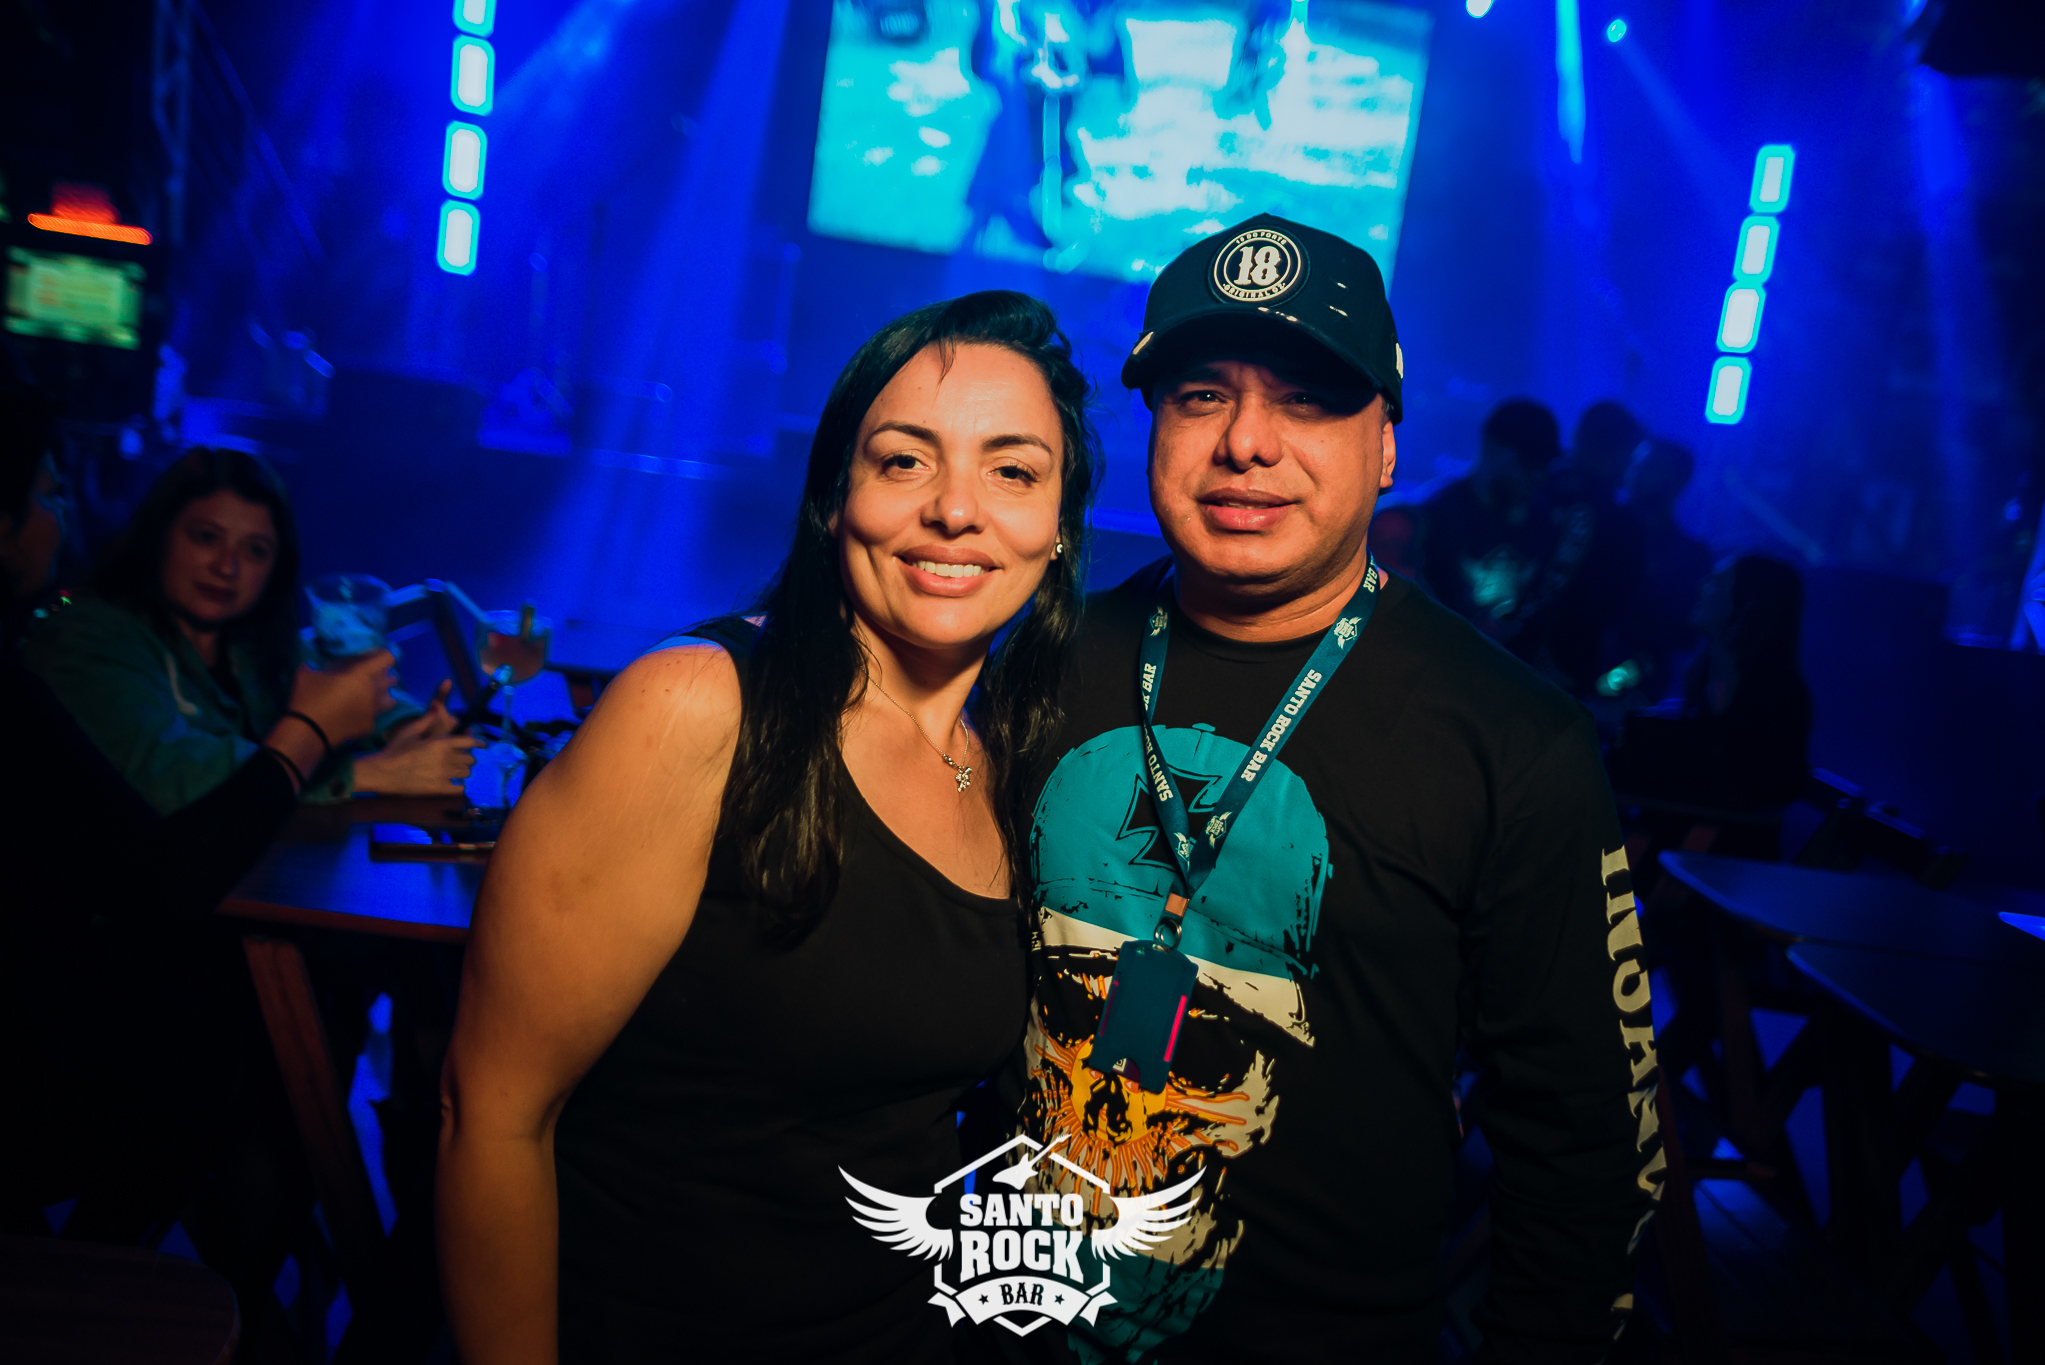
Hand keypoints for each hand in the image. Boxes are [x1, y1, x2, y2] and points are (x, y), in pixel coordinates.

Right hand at [287, 650, 397, 746]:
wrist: (308, 732)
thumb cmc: (309, 698)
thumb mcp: (306, 675)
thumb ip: (312, 666)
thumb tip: (309, 665)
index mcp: (361, 675)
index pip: (386, 658)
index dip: (382, 655)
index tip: (373, 656)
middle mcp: (373, 692)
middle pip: (392, 679)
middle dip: (384, 675)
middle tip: (370, 675)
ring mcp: (373, 711)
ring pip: (390, 699)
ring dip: (384, 695)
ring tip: (371, 694)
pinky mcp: (369, 727)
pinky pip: (376, 716)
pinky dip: (370, 713)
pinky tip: (359, 713)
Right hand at [353, 680, 479, 794]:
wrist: (383, 772)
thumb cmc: (395, 749)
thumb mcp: (410, 730)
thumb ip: (427, 720)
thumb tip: (436, 710)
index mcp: (442, 743)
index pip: (469, 742)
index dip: (478, 743)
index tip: (483, 745)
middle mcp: (446, 758)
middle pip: (471, 759)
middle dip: (468, 758)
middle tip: (461, 759)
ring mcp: (444, 774)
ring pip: (466, 773)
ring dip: (463, 771)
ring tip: (456, 771)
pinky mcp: (439, 789)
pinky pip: (459, 789)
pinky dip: (459, 786)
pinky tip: (453, 784)